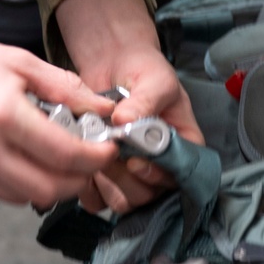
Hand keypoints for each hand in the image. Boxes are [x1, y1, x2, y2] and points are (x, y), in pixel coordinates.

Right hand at [0, 0, 118, 208]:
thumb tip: (100, 106)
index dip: (95, 158)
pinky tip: (11, 153)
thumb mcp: (16, 60)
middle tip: (86, 162)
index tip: (106, 151)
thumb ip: (63, 87)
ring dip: (44, 183)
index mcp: (1, 114)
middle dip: (76, 180)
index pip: (65, 156)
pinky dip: (11, 178)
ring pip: (20, 197)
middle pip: (47, 190)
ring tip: (50, 156)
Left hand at [55, 0, 204, 214]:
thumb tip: (125, 121)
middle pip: (148, 196)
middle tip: (109, 151)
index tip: (136, 161)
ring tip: (95, 150)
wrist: (114, 62)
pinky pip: (95, 198)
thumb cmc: (144, 70)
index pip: (178, 177)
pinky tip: (83, 160)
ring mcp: (130, 173)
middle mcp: (158, 165)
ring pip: (121, 201)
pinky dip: (87, 186)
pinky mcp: (103, 175)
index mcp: (181, 146)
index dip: (157, 176)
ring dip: (105, 182)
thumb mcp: (155, 80)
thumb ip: (145, 101)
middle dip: (126, 178)